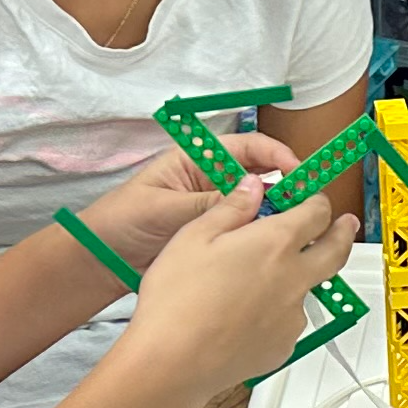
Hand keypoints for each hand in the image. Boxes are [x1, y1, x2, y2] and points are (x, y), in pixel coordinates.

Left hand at [74, 130, 304, 272]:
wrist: (99, 259)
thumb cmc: (120, 222)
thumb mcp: (164, 209)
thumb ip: (207, 202)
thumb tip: (249, 196)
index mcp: (197, 161)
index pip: (247, 148)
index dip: (277, 155)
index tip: (299, 172)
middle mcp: (211, 181)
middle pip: (260, 175)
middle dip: (286, 185)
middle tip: (307, 204)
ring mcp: (215, 209)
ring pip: (258, 205)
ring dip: (277, 213)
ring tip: (295, 227)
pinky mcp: (215, 235)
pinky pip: (247, 230)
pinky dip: (264, 236)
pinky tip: (275, 246)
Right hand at [113, 182, 358, 395]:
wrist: (172, 362)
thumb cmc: (177, 299)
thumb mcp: (194, 236)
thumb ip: (232, 208)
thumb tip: (253, 187)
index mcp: (275, 243)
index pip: (315, 213)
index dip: (316, 202)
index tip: (312, 199)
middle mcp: (294, 278)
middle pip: (336, 250)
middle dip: (344, 233)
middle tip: (346, 224)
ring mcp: (293, 315)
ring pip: (308, 288)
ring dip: (301, 277)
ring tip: (265, 279)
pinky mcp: (284, 344)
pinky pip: (289, 321)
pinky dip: (278, 313)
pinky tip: (246, 315)